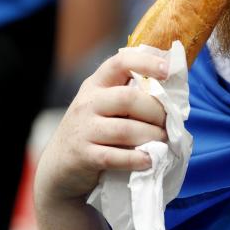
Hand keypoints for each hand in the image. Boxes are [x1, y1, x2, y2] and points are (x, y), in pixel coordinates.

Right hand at [35, 49, 168, 204]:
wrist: (59, 167)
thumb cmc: (92, 130)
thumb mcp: (103, 104)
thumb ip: (127, 94)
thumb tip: (169, 91)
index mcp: (96, 84)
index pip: (120, 62)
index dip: (146, 63)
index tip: (167, 70)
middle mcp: (88, 102)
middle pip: (128, 98)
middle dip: (155, 110)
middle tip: (168, 121)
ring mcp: (83, 129)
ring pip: (125, 129)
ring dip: (150, 135)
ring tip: (163, 140)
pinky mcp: (83, 156)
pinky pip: (115, 156)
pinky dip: (136, 159)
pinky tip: (149, 160)